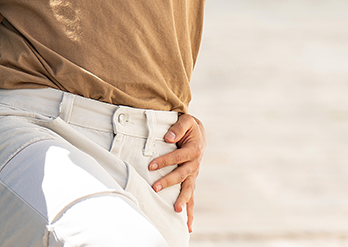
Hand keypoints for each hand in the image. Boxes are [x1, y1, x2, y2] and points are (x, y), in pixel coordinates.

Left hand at [149, 112, 204, 231]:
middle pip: (182, 175)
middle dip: (169, 182)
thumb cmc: (188, 126)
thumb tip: (169, 138)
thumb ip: (178, 127)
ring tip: (176, 211)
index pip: (178, 157)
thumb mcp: (185, 121)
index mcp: (194, 150)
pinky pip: (191, 197)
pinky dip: (190, 211)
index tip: (151, 166)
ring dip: (182, 200)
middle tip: (155, 188)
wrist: (196, 132)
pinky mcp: (190, 180)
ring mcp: (193, 174)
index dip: (165, 161)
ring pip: (189, 189)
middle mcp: (195, 164)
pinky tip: (187, 225)